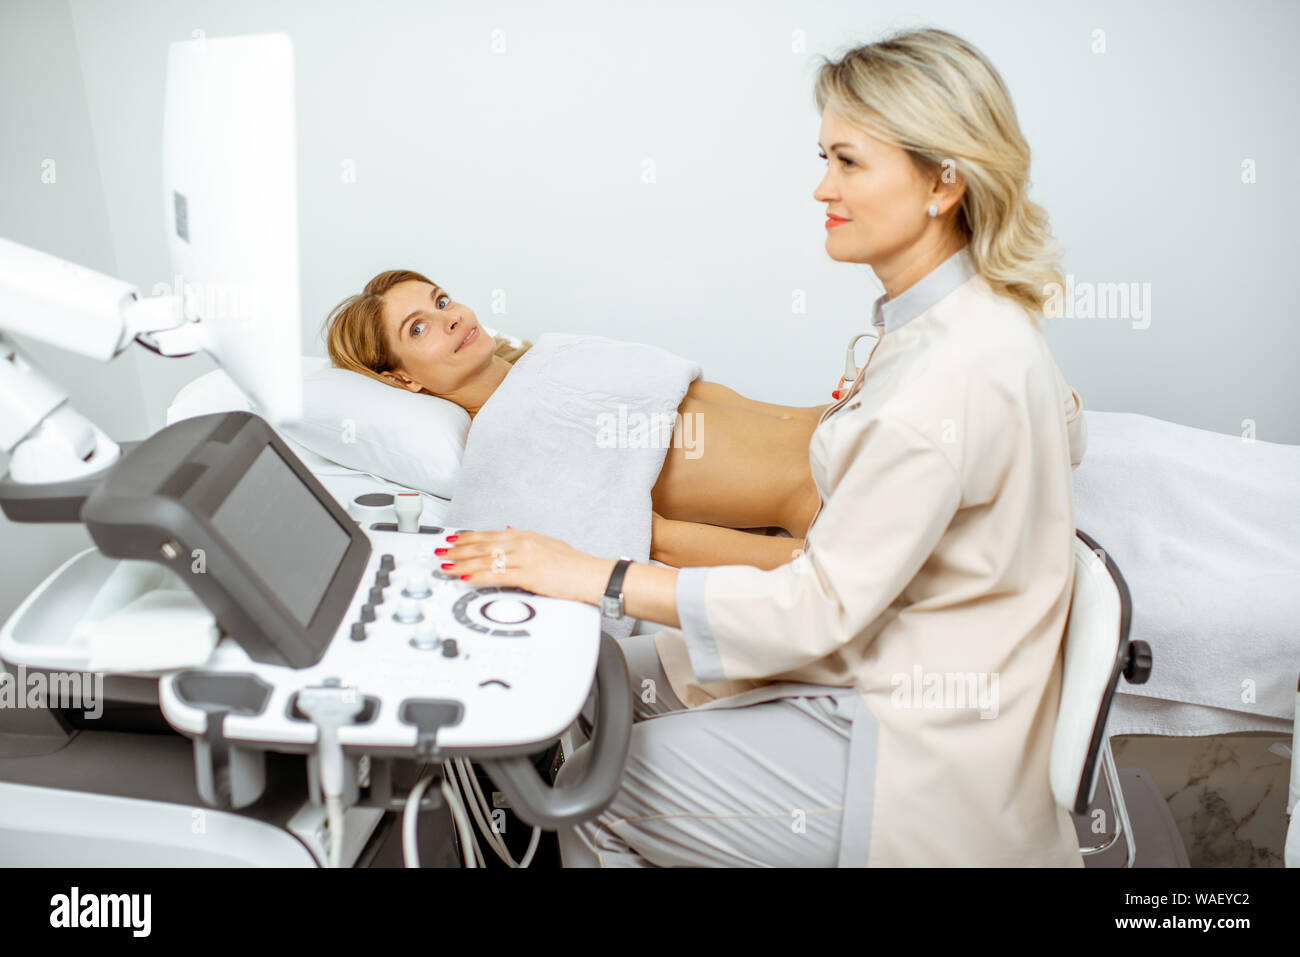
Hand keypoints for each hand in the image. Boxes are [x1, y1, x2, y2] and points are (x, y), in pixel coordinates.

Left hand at [440, 528, 614, 605]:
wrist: (591, 575)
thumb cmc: (573, 564)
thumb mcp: (547, 545)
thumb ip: (526, 541)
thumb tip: (509, 530)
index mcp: (525, 536)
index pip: (489, 535)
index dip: (467, 538)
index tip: (451, 541)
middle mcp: (522, 543)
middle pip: (482, 546)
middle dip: (458, 550)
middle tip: (441, 553)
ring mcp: (525, 558)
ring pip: (486, 560)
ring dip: (462, 564)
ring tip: (446, 567)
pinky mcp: (529, 575)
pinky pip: (497, 575)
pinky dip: (478, 576)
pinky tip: (466, 578)